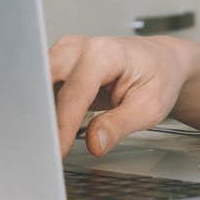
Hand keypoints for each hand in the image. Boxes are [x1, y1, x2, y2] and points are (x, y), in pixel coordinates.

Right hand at [48, 34, 194, 156]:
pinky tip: (46, 128)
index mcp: (104, 53)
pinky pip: (40, 87)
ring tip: (42, 141)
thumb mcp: (150, 107)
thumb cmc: (159, 77)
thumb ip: (120, 125)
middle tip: (40, 148)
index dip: (62, 126)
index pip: (74, 94)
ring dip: (37, 113)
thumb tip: (94, 142)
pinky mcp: (57, 64)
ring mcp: (65, 53)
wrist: (162, 61)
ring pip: (36, 85)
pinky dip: (40, 108)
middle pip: (44, 83)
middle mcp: (79, 48)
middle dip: (38, 116)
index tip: (56, 152)